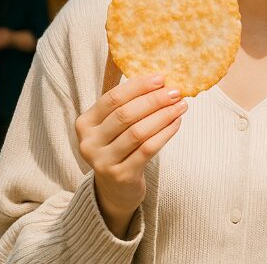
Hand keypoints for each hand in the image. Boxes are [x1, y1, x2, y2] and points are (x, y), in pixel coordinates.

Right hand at [75, 75, 186, 237]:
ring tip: (182, 105)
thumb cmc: (120, 147)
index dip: (138, 86)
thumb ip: (129, 104)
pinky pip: (147, 149)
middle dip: (154, 100)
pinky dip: (165, 133)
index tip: (161, 78)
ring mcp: (102, 161)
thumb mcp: (115, 126)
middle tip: (176, 91)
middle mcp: (89, 142)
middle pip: (125, 115)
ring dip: (164, 115)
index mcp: (85, 123)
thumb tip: (161, 80)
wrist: (116, 188)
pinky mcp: (121, 175)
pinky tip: (177, 123)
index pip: (112, 98)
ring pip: (138, 132)